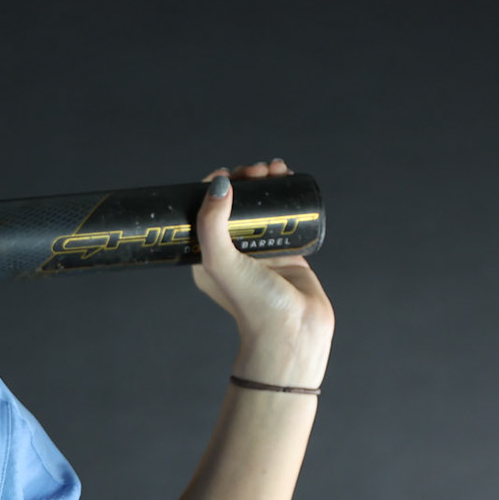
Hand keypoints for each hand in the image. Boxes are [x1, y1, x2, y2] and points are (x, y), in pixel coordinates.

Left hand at [192, 159, 334, 387]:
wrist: (294, 330)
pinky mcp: (287, 252)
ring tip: (277, 170)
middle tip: (258, 170)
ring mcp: (259, 252)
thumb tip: (219, 183)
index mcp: (207, 257)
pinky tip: (290, 180)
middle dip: (245, 181)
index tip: (228, 173)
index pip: (204, 213)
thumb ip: (213, 224)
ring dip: (266, 184)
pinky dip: (286, 196)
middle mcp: (231, 253)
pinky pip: (284, 217)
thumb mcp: (220, 261)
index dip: (214, 188)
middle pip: (234, 205)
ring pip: (260, 207)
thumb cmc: (253, 303)